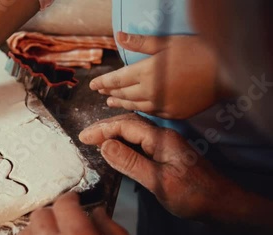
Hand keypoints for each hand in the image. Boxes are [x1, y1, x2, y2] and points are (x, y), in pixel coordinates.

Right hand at [79, 113, 232, 219]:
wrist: (222, 204)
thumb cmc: (191, 194)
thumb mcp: (157, 181)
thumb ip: (130, 162)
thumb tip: (104, 146)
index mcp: (160, 138)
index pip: (125, 125)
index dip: (101, 129)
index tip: (82, 137)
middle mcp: (163, 136)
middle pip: (129, 123)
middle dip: (105, 128)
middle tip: (85, 137)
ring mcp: (166, 144)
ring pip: (135, 132)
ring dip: (114, 134)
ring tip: (96, 141)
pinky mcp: (167, 154)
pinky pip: (140, 142)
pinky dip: (124, 143)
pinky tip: (117, 150)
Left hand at [90, 32, 222, 118]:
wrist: (226, 71)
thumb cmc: (197, 51)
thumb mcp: (167, 43)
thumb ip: (140, 43)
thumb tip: (119, 36)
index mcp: (146, 73)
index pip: (116, 80)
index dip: (103, 83)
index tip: (92, 85)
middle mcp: (150, 92)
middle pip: (123, 94)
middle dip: (109, 93)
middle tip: (100, 93)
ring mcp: (162, 105)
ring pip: (135, 106)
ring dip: (121, 103)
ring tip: (112, 102)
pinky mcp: (174, 113)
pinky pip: (151, 113)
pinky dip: (140, 110)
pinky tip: (136, 108)